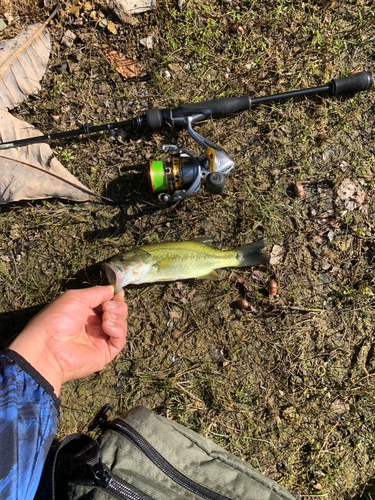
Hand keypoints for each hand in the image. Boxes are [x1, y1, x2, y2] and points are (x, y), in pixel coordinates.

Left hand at [8, 286, 126, 395]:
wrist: (49, 348)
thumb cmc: (58, 319)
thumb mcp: (76, 297)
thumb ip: (97, 292)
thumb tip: (113, 289)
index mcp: (84, 311)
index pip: (107, 302)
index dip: (114, 296)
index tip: (118, 292)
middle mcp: (93, 325)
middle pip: (116, 312)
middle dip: (116, 306)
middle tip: (107, 306)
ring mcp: (100, 339)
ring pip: (120, 324)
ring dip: (116, 316)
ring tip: (106, 316)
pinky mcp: (105, 353)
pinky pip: (120, 339)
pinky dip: (118, 329)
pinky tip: (107, 326)